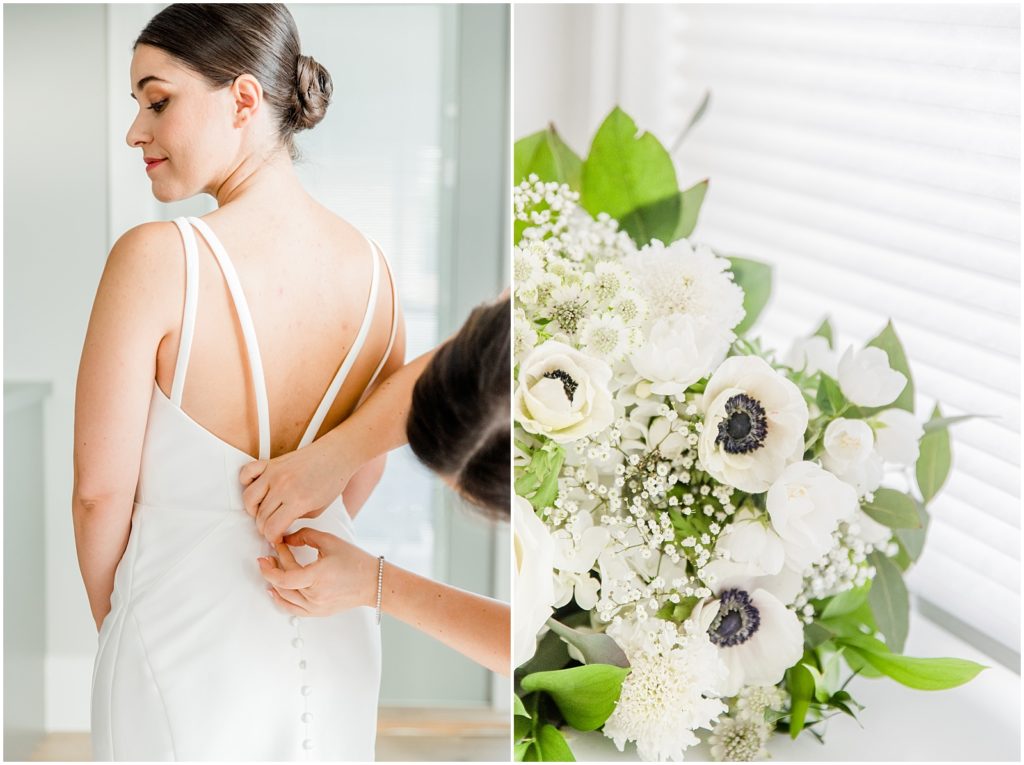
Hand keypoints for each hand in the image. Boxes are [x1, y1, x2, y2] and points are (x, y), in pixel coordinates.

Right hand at [240, 435, 355, 543]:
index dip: (273, 537)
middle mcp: (283, 486)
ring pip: (249, 498)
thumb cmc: (332, 479)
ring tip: (263, 512)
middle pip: (261, 516)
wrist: (337, 454)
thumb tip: (281, 525)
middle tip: (272, 527)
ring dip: (253, 510)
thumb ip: (297, 519)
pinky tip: (256, 489)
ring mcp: (275, 473)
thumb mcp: (319, 509)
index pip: (272, 528)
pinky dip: (246, 482)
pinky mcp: (271, 463)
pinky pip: (246, 472)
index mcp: (298, 501)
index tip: (276, 537)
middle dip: (265, 527)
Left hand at [257, 527, 378, 616]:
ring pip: (285, 598)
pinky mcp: (318, 612)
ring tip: (269, 570)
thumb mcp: (330, 541)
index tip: (273, 548)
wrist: (373, 582)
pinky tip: (274, 591)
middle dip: (272, 569)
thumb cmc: (355, 561)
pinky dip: (281, 600)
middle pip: (283, 585)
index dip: (274, 562)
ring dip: (274, 583)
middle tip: (267, 557)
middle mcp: (315, 596)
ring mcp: (316, 607)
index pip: (284, 575)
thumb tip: (286, 539)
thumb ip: (305, 536)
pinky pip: (292, 609)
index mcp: (317, 577)